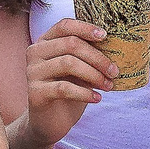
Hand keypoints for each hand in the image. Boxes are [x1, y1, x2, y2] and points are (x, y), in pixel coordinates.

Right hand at [22, 18, 115, 148]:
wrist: (49, 123)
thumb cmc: (68, 91)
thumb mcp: (79, 70)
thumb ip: (88, 55)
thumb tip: (116, 46)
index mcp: (45, 41)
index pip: (64, 25)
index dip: (85, 28)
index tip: (105, 36)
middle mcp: (35, 52)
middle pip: (71, 44)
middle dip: (97, 57)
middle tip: (114, 71)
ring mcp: (32, 72)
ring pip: (68, 63)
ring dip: (94, 74)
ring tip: (108, 86)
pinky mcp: (35, 92)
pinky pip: (64, 88)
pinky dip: (85, 93)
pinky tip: (97, 99)